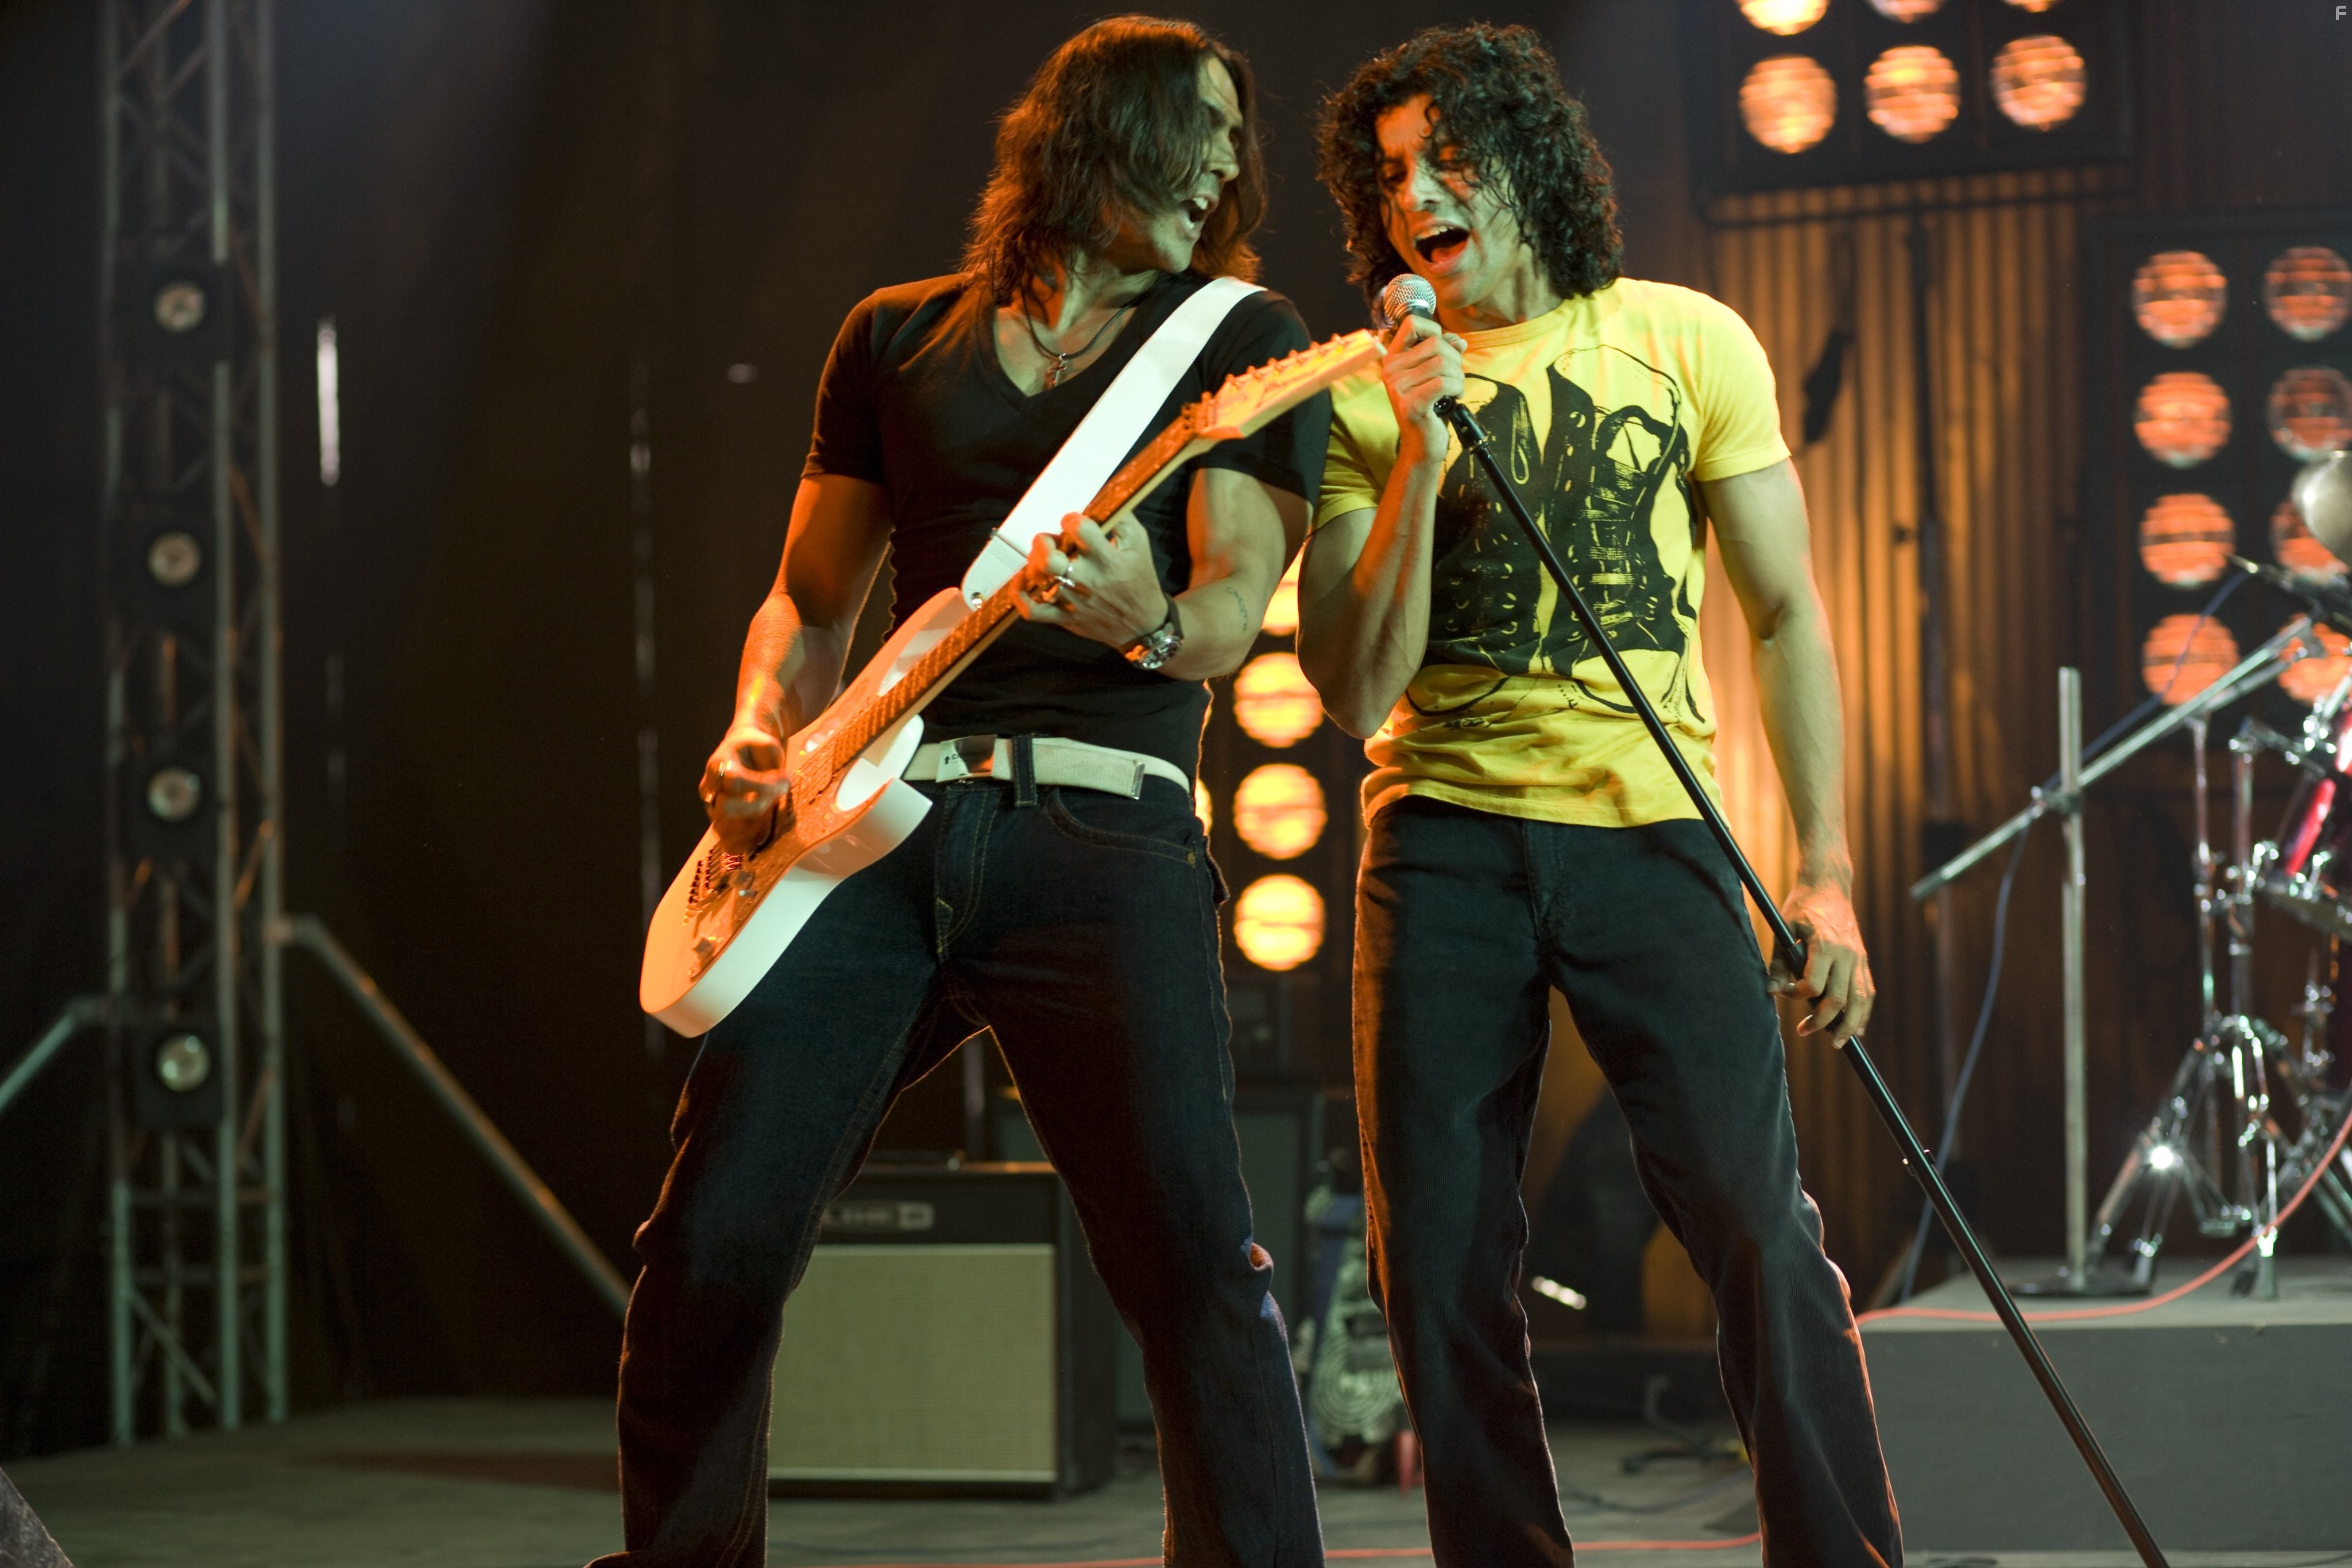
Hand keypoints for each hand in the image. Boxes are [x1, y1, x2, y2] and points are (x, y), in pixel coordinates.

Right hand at [700, 719, 788, 852]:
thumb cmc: (756, 748)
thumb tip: (779, 787)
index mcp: (719, 765)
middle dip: (756, 807)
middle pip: (726, 808)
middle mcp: (710, 788)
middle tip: (775, 800)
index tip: (784, 782)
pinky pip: (727, 841)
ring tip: (769, 816)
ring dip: (752, 828)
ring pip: (724, 829)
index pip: (736, 782)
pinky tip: (762, 833)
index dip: (762, 786)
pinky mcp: (719, 821)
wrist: (740, 750)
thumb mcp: (768, 746)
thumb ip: (773, 766)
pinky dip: (746, 842)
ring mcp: (712, 807)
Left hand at [1013, 514, 1170, 651]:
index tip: (1073, 522)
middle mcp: (1089, 582)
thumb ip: (1121, 518)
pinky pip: (1032, 611)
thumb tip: (1100, 496)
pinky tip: (1022, 580)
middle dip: (1043, 543)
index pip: (1080, 530)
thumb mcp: (1139, 544)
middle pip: (1050, 560)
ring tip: (1042, 558)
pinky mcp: (1064, 618)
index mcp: (1109, 560)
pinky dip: (1020, 596)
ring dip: (1034, 564)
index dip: (1072, 519)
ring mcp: (1074, 603)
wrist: (1142, 624)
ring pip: (1039, 582)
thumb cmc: (1139, 578)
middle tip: (1050, 541)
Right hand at [1381, 315, 1465, 464]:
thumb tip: (1459, 340)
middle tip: (1454, 377)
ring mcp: (1398, 388)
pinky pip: (1444, 382)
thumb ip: (1444, 353)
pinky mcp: (1411, 404)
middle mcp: (1390, 370)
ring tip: (1454, 389)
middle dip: (1455, 359)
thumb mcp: (1434, 375)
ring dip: (1458, 376)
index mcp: (1392, 359)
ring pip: (1443, 363)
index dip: (1435, 330)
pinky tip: (1455, 397)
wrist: (1422, 445)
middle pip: (1435, 343)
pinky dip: (1457, 388)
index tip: (1442, 349)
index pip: (1412, 323)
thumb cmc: (1430, 407)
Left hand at [1769, 881, 1874, 1042]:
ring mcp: (1859, 957)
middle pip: (1840, 999)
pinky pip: (1868, 990)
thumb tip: (1771, 993)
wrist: (1829, 886)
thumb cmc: (1802, 907)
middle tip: (1804, 1031)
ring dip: (1849, 1024)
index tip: (1787, 993)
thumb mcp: (1784, 930)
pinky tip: (1856, 1027)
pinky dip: (1864, 1011)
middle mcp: (1846, 954)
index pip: (1813, 985)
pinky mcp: (1864, 960)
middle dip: (1823, 1021)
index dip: (1798, 996)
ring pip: (1861, 999)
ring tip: (1837, 1041)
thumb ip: (1778, 963)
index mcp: (1824, 945)